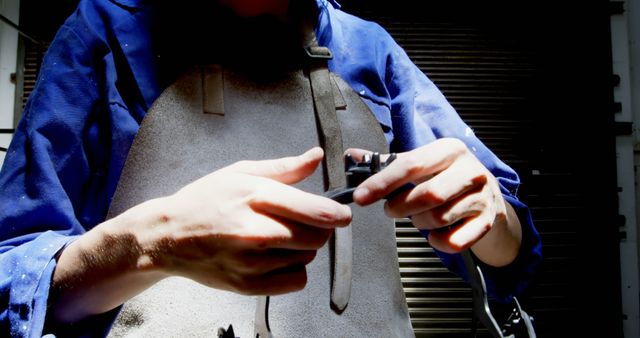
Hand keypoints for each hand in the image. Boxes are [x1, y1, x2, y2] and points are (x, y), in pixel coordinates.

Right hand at [52, 147, 350, 321]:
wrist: (168, 236)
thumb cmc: (205, 200)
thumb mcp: (241, 172)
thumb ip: (284, 168)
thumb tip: (316, 156)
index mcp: (257, 197)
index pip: (316, 211)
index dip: (337, 213)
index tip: (343, 214)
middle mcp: (256, 232)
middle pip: (317, 237)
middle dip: (318, 228)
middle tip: (302, 221)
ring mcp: (252, 262)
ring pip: (307, 258)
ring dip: (302, 248)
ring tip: (277, 237)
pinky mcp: (248, 285)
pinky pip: (296, 281)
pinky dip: (294, 270)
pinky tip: (275, 257)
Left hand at [348, 138, 520, 265]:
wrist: (489, 199)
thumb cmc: (447, 179)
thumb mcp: (422, 164)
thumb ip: (387, 162)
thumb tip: (351, 156)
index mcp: (449, 150)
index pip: (411, 164)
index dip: (382, 182)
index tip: (360, 197)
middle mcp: (470, 171)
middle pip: (428, 194)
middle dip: (401, 207)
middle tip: (391, 210)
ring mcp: (482, 197)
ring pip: (439, 218)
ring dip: (419, 223)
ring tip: (418, 217)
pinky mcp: (486, 222)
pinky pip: (454, 241)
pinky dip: (437, 242)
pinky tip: (434, 233)